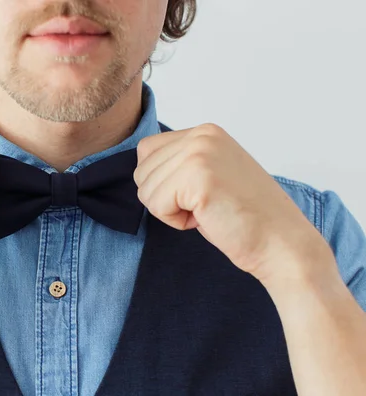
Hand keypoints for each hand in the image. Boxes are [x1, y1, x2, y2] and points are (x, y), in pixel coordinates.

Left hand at [134, 123, 332, 281]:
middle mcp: (202, 135)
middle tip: (204, 206)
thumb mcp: (209, 174)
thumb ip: (180, 162)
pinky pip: (157, 204)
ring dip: (170, 210)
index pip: (147, 150)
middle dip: (164, 197)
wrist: (281, 244)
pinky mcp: (198, 179)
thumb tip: (143, 168)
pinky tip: (206, 219)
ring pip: (146, 189)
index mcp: (205, 132)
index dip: (163, 182)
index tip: (197, 194)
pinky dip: (176, 221)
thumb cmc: (244, 217)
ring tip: (207, 211)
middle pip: (142, 170)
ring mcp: (200, 154)